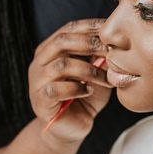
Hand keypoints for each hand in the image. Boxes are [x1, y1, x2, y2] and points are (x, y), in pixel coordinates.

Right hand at [29, 19, 112, 142]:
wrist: (72, 127)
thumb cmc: (85, 96)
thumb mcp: (96, 72)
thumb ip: (101, 57)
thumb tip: (116, 41)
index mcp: (51, 49)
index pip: (68, 29)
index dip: (90, 26)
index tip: (112, 29)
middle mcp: (40, 62)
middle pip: (62, 42)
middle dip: (90, 44)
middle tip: (111, 52)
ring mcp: (37, 81)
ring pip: (61, 65)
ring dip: (89, 70)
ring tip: (105, 78)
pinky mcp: (40, 100)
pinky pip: (56, 89)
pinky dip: (76, 89)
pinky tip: (88, 91)